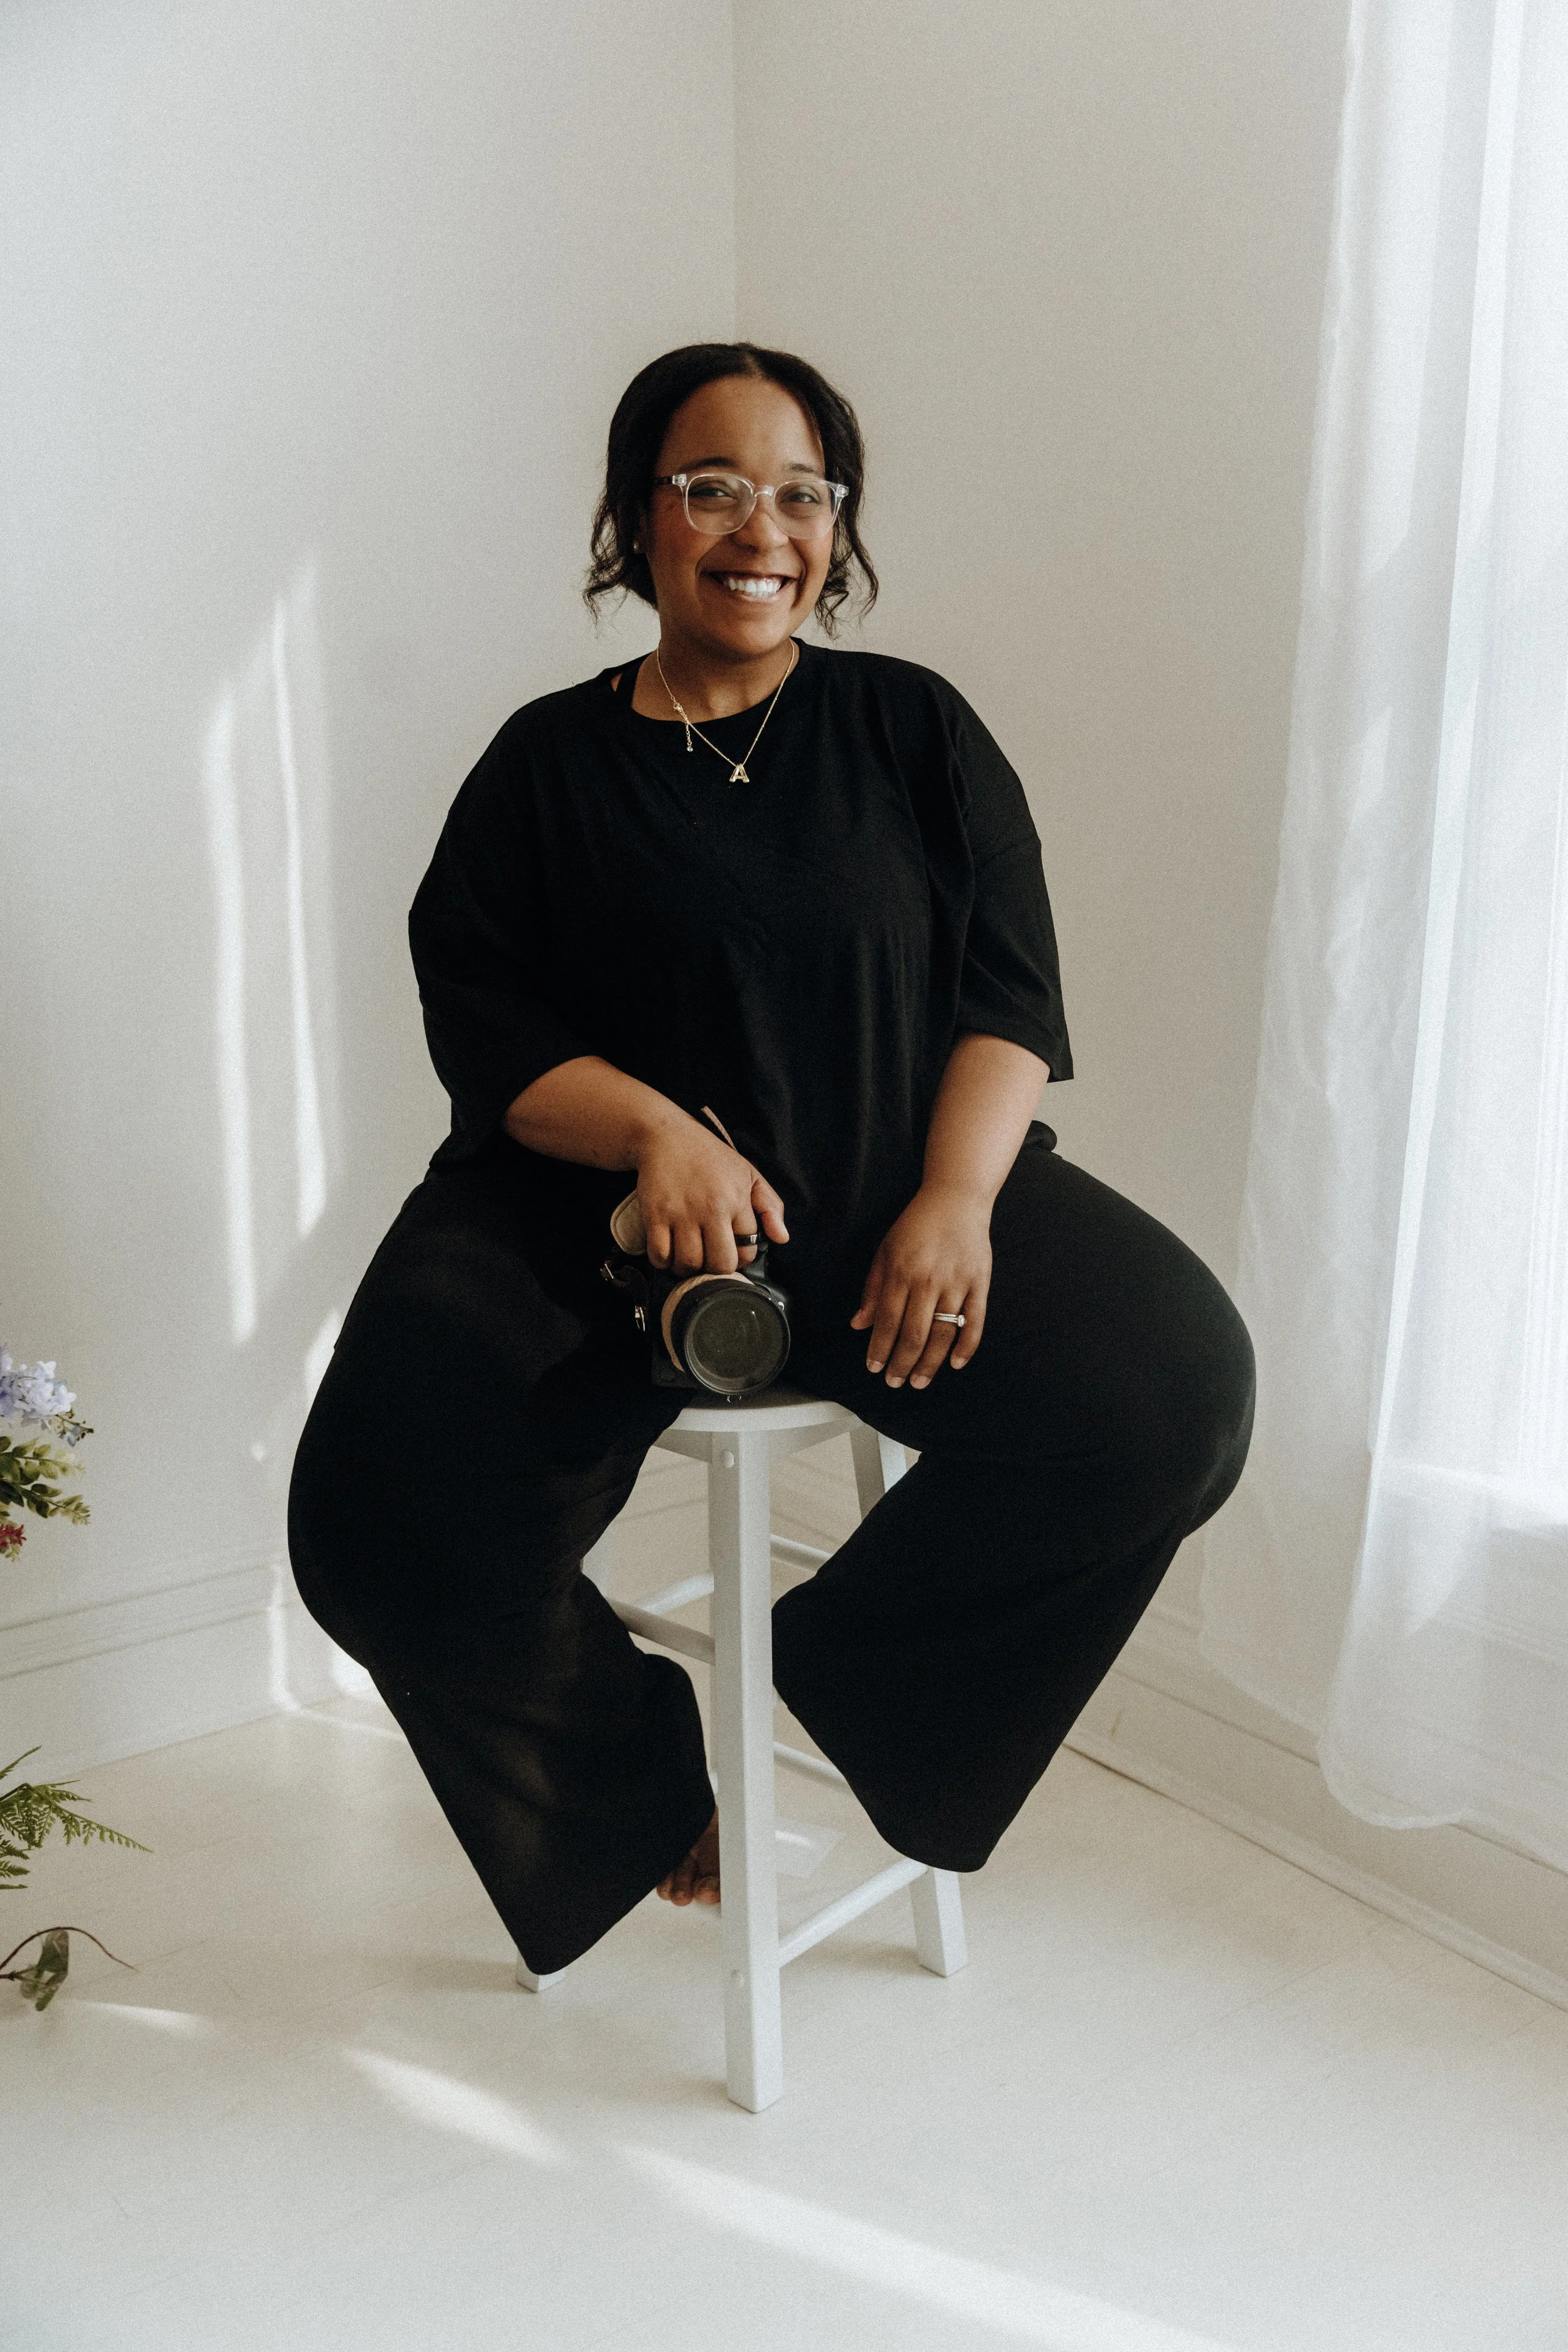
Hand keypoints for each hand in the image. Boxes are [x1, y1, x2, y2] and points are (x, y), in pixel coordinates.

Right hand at [634, 1115, 787, 1272]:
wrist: (667, 1136)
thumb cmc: (710, 1157)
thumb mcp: (748, 1174)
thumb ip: (769, 1206)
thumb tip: (782, 1238)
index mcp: (737, 1199)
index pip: (747, 1250)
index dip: (741, 1257)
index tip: (731, 1250)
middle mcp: (711, 1208)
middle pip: (720, 1264)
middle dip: (716, 1269)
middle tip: (709, 1259)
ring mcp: (681, 1212)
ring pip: (689, 1263)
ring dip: (689, 1268)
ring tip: (689, 1257)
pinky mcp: (655, 1214)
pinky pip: (660, 1255)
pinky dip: (663, 1262)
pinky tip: (669, 1252)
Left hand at [850, 1183, 990, 1386]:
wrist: (956, 1199)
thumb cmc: (916, 1225)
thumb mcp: (885, 1251)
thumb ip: (873, 1289)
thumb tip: (859, 1324)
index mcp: (902, 1272)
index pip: (888, 1321)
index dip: (880, 1349)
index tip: (874, 1368)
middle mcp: (929, 1280)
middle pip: (914, 1334)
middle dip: (902, 1364)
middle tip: (895, 1382)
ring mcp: (957, 1283)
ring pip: (943, 1333)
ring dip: (930, 1363)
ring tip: (919, 1381)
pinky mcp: (980, 1283)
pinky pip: (974, 1322)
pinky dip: (966, 1346)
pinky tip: (955, 1364)